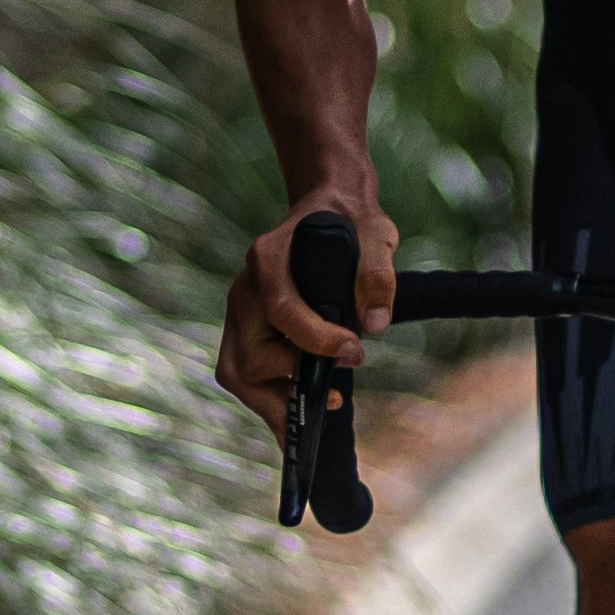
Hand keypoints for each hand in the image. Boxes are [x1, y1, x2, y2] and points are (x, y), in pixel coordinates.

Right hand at [214, 178, 398, 447]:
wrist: (328, 206)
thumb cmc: (350, 220)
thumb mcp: (375, 234)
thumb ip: (376, 274)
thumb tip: (375, 325)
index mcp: (268, 259)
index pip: (281, 310)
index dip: (316, 340)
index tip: (354, 352)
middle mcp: (246, 289)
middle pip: (245, 357)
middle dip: (285, 388)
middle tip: (334, 400)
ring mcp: (242, 311)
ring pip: (237, 372)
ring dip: (273, 401)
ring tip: (321, 408)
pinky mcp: (249, 328)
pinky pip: (247, 371)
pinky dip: (272, 395)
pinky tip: (307, 401)